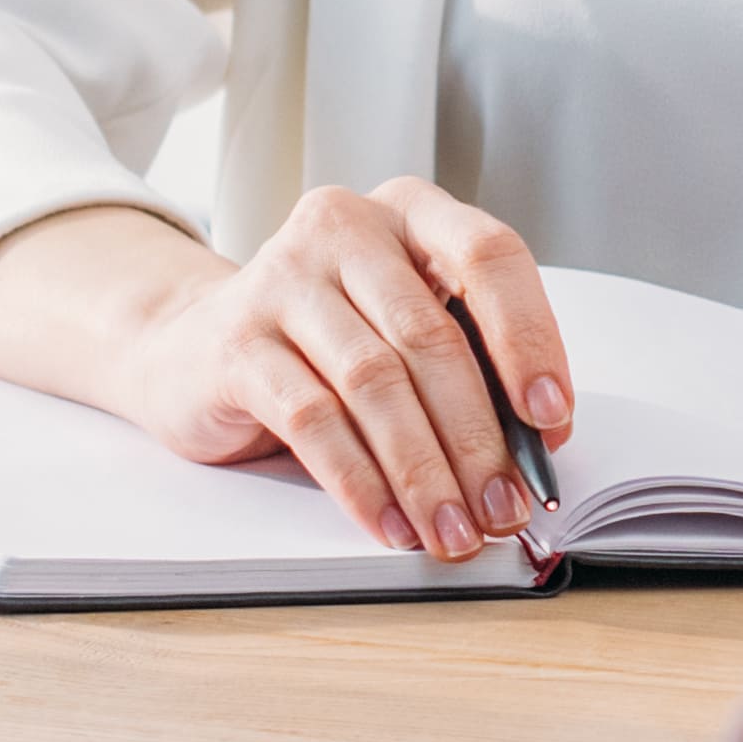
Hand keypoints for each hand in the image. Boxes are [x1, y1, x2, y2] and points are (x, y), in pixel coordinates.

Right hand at [13, 185, 573, 566]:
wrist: (191, 348)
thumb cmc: (325, 343)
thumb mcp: (404, 331)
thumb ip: (469, 367)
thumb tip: (535, 448)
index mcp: (409, 213)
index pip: (489, 255)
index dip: (529, 338)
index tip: (551, 417)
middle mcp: (345, 228)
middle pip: (431, 337)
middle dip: (477, 437)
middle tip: (504, 506)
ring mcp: (283, 278)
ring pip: (375, 383)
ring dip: (423, 471)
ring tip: (453, 529)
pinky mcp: (237, 341)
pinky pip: (313, 420)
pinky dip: (361, 483)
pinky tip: (390, 525)